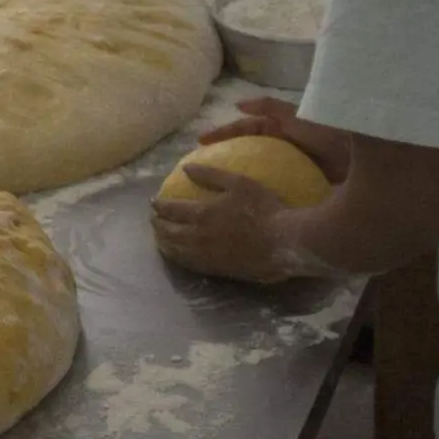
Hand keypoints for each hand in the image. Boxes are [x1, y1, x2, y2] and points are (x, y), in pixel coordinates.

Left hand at [152, 166, 297, 283]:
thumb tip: (186, 168)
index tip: (153, 202)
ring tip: (160, 238)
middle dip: (157, 225)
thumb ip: (211, 174)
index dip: (159, 206)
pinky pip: (191, 265)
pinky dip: (179, 258)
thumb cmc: (265, 208)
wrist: (285, 242)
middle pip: (168, 232)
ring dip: (164, 243)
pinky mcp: (218, 270)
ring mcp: (207, 256)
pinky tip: (180, 255)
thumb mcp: (239, 182)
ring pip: (176, 251)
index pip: (171, 210)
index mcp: (202, 214)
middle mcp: (199, 237)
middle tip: (153, 220)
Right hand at [201, 98, 352, 182]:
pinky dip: (265, 195)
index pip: (246, 130)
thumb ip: (271, 108)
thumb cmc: (330, 133)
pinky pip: (279, 189)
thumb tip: (239, 105)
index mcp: (283, 130)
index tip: (200, 144)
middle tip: (204, 171)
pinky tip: (251, 205)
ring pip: (262, 171)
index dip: (224, 135)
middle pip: (251, 151)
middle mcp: (286, 147)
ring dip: (244, 179)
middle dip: (229, 158)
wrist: (366, 159)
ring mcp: (295, 167)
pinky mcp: (305, 186)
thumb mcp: (297, 118)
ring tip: (220, 192)